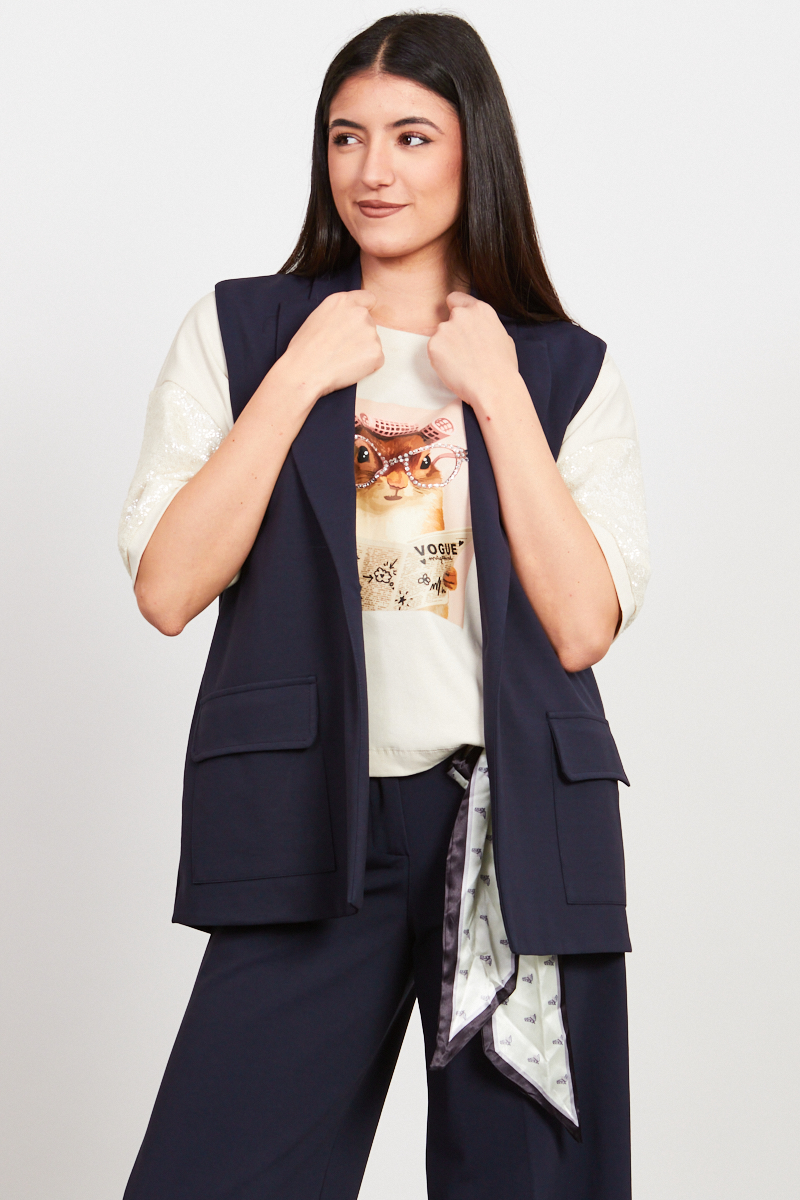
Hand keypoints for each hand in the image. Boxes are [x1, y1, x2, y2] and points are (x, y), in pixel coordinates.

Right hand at [274, 290, 383, 403]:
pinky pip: (377, 359)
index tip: (359, 323)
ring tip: (342, 359)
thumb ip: (339, 313)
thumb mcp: (318, 317)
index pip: (368, 299)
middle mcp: (360, 313)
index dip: (364, 311)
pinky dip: (367, 366)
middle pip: (370, 323)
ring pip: (373, 342)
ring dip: (363, 351)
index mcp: (343, 301)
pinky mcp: (376, 352)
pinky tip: (349, 367)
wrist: (305, 371)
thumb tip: (349, 320)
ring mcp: (370, 332)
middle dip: (361, 335)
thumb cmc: (305, 349)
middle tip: (342, 348)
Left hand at [427, 293, 519, 409]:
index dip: (455, 310)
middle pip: (447, 319)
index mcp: (480, 309)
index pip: (455, 299)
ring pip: (440, 336)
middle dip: (452, 333)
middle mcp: (461, 314)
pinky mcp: (433, 345)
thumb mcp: (503, 337)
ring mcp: (445, 329)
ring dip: (446, 347)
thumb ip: (485, 327)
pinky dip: (440, 360)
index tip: (457, 324)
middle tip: (462, 352)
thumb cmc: (502, 367)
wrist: (493, 387)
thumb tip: (479, 330)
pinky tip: (454, 369)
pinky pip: (434, 351)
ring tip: (462, 364)